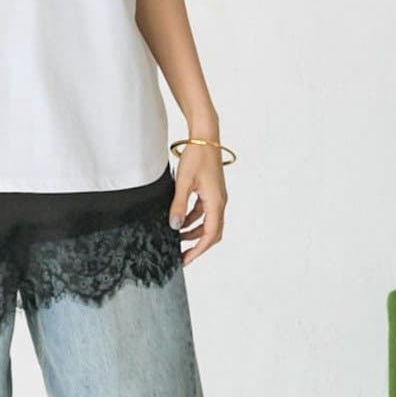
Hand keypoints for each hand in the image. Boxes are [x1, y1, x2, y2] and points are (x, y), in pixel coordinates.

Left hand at [169, 139, 225, 264]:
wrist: (205, 137)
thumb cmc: (197, 156)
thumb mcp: (184, 182)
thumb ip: (179, 205)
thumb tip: (175, 226)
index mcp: (216, 202)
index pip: (210, 234)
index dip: (198, 250)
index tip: (186, 259)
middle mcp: (220, 202)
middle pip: (212, 232)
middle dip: (197, 245)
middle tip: (182, 255)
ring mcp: (216, 197)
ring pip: (207, 223)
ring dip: (194, 232)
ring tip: (176, 238)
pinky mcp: (211, 192)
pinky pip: (204, 212)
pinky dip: (194, 219)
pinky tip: (180, 220)